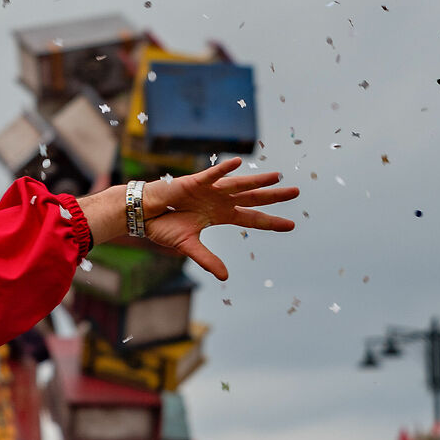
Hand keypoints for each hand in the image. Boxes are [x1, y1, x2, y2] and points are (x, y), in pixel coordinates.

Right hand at [83, 160, 297, 280]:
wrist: (142, 215)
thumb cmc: (162, 226)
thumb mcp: (188, 245)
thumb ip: (207, 259)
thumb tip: (225, 276)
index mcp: (220, 215)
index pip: (251, 218)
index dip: (270, 221)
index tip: (292, 225)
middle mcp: (220, 200)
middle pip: (252, 197)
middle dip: (274, 196)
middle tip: (297, 192)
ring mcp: (209, 190)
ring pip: (238, 184)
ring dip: (257, 180)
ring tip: (277, 177)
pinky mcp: (194, 182)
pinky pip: (212, 174)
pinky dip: (224, 169)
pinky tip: (238, 163)